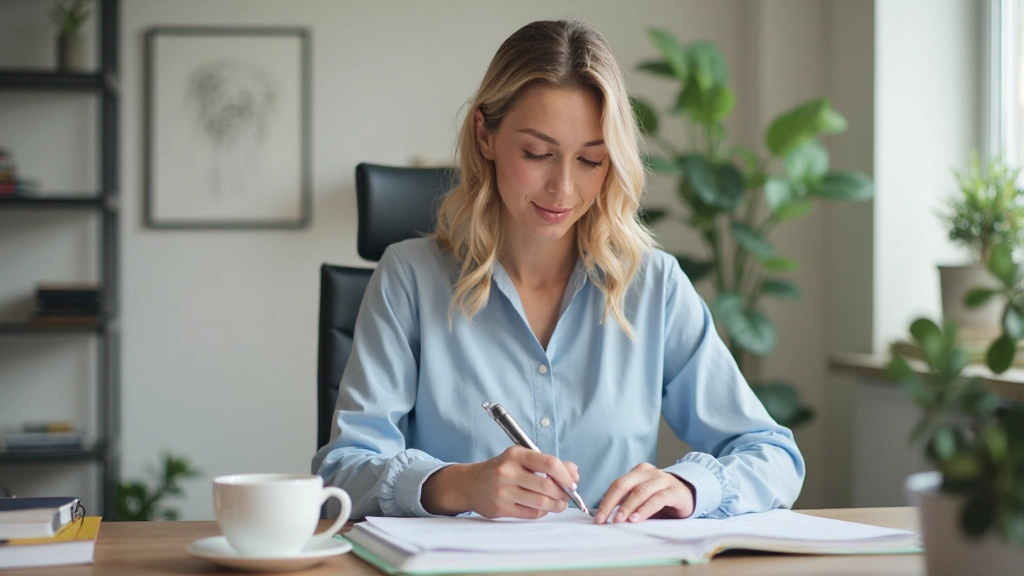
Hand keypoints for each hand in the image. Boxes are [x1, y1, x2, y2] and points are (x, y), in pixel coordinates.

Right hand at [422, 446, 579, 518]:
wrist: (470, 484)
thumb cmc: (502, 469)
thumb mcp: (521, 459)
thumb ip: (548, 464)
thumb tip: (573, 473)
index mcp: (516, 455)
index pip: (549, 463)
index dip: (566, 475)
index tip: (572, 482)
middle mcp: (508, 472)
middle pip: (547, 486)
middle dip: (563, 493)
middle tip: (567, 495)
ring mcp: (503, 491)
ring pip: (541, 502)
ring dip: (556, 505)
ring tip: (560, 504)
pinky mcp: (500, 508)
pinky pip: (530, 513)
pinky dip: (542, 512)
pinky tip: (542, 507)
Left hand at [594, 462, 694, 523]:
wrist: (690, 495)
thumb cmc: (662, 499)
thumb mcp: (643, 499)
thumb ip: (628, 504)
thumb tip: (608, 518)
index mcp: (638, 472)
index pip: (617, 484)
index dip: (606, 501)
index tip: (598, 518)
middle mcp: (649, 472)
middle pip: (624, 485)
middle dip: (611, 503)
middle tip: (604, 519)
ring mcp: (663, 479)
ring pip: (640, 491)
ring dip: (627, 507)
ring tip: (619, 520)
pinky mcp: (675, 491)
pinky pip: (657, 499)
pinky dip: (645, 509)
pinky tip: (637, 518)